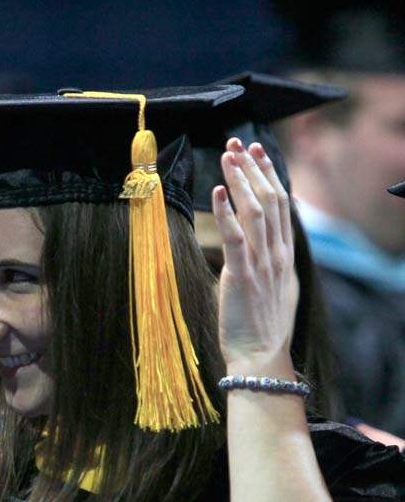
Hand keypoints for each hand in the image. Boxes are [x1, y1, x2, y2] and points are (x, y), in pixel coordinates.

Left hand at [212, 139, 297, 372]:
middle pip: (271, 200)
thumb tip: (268, 241)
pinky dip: (227, 211)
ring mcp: (262, 264)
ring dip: (241, 181)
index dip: (270, 176)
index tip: (257, 154)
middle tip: (238, 145)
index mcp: (285, 255)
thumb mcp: (279, 288)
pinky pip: (236, 237)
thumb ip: (275, 260)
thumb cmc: (263, 326)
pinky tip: (217, 190)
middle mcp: (277, 254)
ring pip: (256, 211)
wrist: (260, 356)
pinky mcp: (242, 276)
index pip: (282, 205)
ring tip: (228, 157)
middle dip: (254, 169)